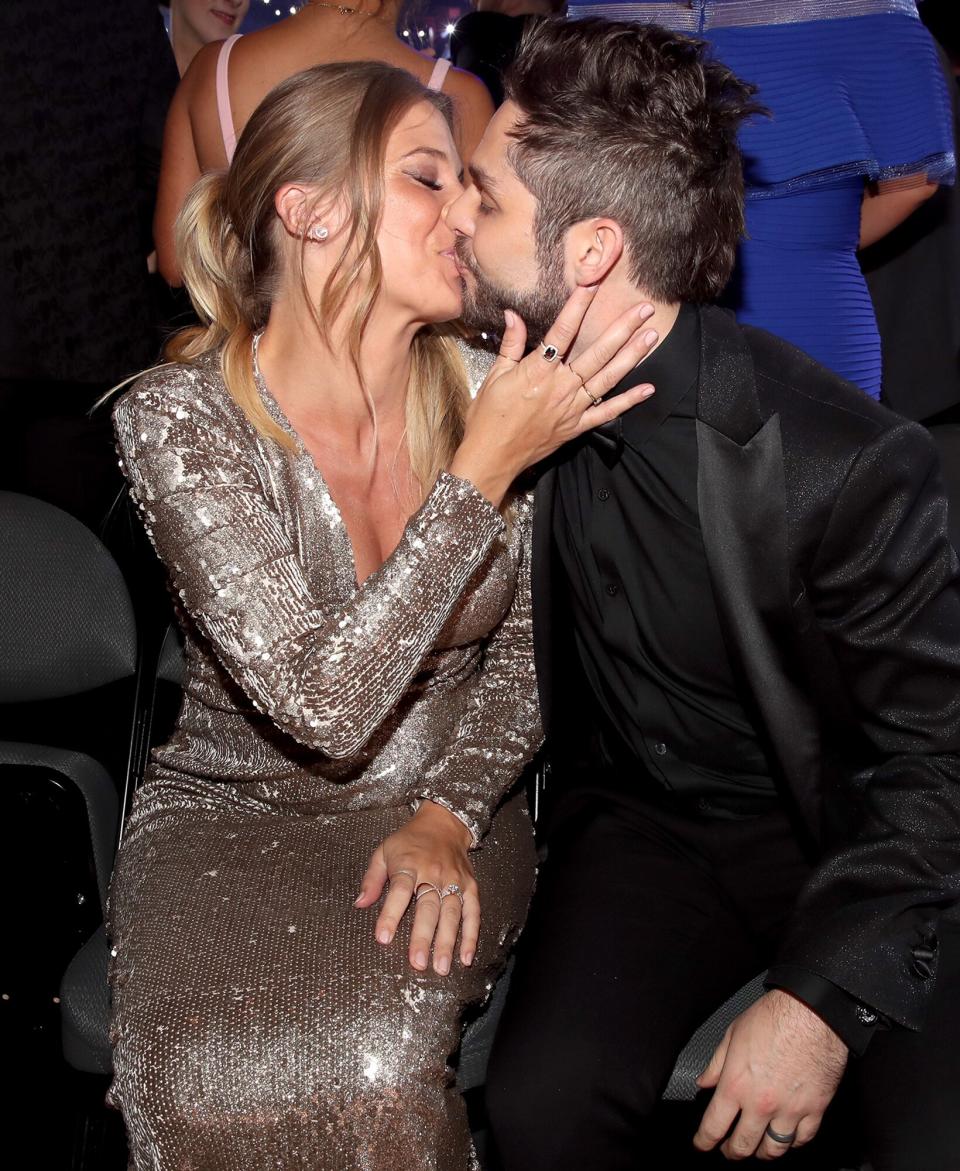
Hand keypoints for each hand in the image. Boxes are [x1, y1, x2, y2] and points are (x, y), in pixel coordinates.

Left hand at [355, 801, 478, 975]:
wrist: (444, 823)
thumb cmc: (409, 841)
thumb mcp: (384, 851)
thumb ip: (371, 879)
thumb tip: (359, 904)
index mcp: (409, 864)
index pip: (400, 891)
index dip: (391, 914)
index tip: (383, 938)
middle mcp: (433, 873)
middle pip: (429, 907)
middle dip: (423, 937)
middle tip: (417, 963)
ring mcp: (454, 880)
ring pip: (452, 914)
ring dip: (447, 942)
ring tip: (441, 967)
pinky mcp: (470, 886)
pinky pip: (472, 913)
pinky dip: (470, 935)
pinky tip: (465, 957)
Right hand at [449, 286, 657, 505]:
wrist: (490, 458)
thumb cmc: (488, 418)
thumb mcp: (495, 377)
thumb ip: (510, 345)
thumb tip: (514, 314)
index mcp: (538, 371)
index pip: (563, 332)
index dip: (578, 307)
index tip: (593, 285)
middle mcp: (561, 387)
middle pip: (597, 353)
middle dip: (622, 328)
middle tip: (644, 309)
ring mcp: (572, 408)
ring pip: (608, 378)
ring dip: (632, 356)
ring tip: (651, 336)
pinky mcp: (576, 426)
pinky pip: (607, 413)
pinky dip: (628, 402)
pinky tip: (648, 388)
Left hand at [693, 989, 847, 1160]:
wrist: (812, 1013)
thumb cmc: (773, 1017)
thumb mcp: (733, 1034)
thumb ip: (716, 1063)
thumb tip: (705, 1082)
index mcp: (736, 1084)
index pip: (714, 1125)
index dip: (704, 1140)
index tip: (702, 1144)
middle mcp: (761, 1104)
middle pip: (743, 1145)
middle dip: (732, 1152)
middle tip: (729, 1151)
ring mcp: (789, 1110)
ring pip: (774, 1149)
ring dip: (763, 1153)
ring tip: (758, 1150)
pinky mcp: (815, 1109)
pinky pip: (803, 1139)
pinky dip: (793, 1143)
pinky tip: (787, 1138)